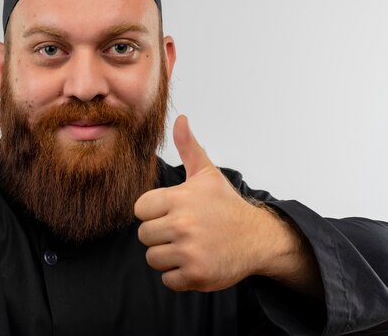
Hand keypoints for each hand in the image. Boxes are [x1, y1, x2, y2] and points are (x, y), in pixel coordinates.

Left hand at [134, 115, 299, 291]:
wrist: (257, 237)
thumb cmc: (226, 205)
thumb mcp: (206, 174)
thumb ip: (188, 147)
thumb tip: (180, 119)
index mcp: (179, 198)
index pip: (140, 210)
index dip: (153, 212)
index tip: (171, 212)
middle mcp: (183, 224)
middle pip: (144, 235)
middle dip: (160, 235)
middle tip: (182, 231)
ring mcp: (189, 251)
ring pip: (153, 258)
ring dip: (168, 256)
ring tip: (188, 246)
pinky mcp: (196, 274)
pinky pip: (167, 279)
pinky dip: (178, 275)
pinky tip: (194, 261)